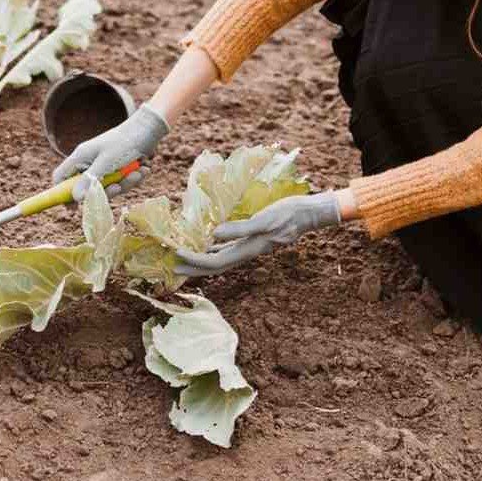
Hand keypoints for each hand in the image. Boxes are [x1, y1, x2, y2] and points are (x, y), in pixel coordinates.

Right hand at [51, 103, 169, 200]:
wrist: (149, 129)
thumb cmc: (125, 142)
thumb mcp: (107, 162)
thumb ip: (90, 180)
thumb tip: (76, 198)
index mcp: (80, 157)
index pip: (61, 177)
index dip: (62, 193)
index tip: (73, 207)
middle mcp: (90, 162)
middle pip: (87, 188)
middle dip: (106, 190)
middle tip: (118, 187)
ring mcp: (104, 166)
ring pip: (108, 187)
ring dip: (125, 183)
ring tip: (138, 171)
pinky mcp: (118, 169)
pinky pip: (121, 183)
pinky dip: (132, 179)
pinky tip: (143, 168)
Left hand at [175, 192, 342, 276]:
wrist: (309, 212)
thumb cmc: (289, 214)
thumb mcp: (264, 220)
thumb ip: (240, 229)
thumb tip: (213, 235)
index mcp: (248, 250)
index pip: (215, 262)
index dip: (194, 261)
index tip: (176, 254)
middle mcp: (247, 252)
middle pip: (215, 266)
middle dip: (193, 268)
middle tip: (172, 267)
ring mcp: (250, 246)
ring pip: (220, 258)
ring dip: (201, 259)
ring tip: (183, 257)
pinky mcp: (253, 237)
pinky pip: (228, 247)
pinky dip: (214, 247)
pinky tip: (206, 243)